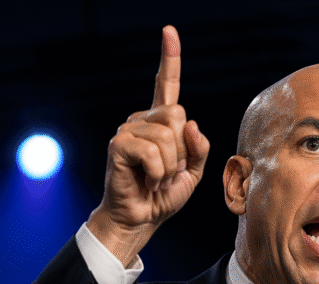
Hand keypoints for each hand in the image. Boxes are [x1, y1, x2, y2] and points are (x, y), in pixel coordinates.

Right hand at [87, 26, 210, 265]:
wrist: (142, 218)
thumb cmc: (165, 195)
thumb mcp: (194, 171)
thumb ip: (200, 147)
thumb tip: (192, 125)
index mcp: (161, 123)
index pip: (166, 85)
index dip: (169, 59)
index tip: (169, 31)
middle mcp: (143, 120)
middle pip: (179, 115)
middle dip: (183, 149)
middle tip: (168, 170)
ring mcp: (128, 130)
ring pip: (168, 136)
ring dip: (170, 165)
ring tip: (156, 178)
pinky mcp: (118, 144)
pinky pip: (153, 151)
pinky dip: (157, 172)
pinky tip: (147, 180)